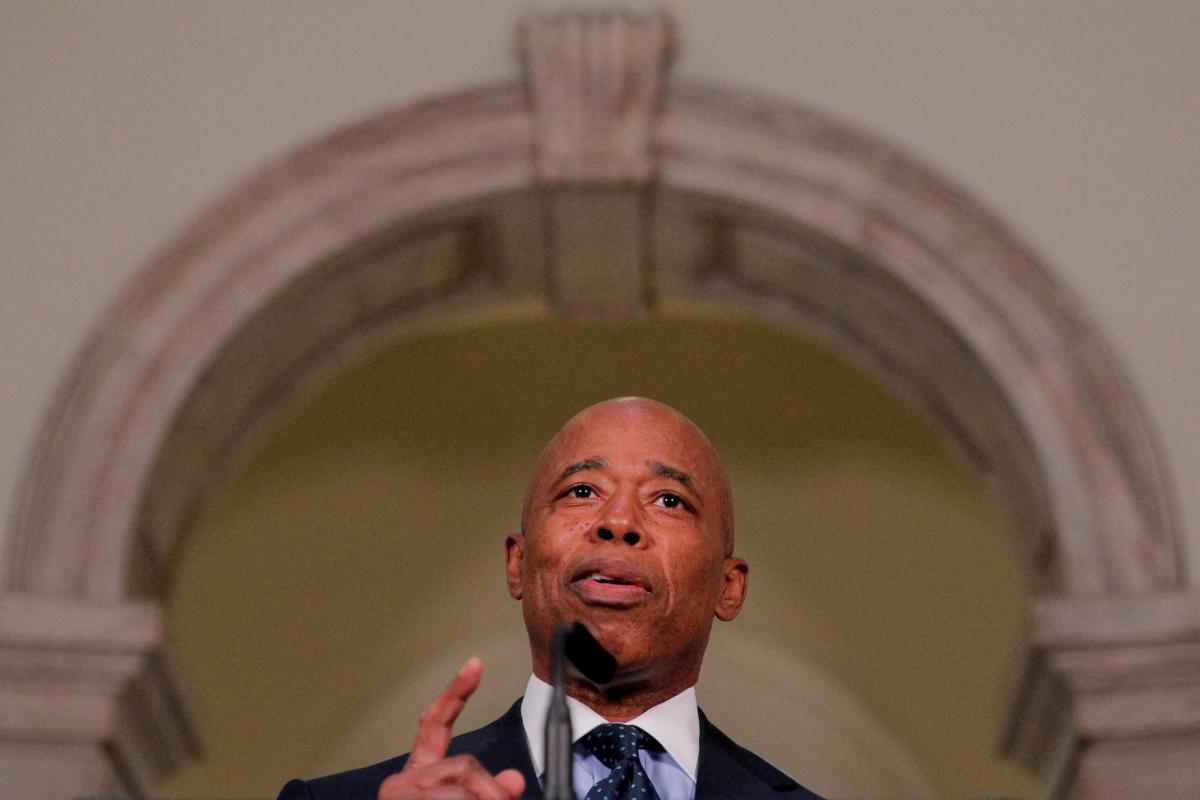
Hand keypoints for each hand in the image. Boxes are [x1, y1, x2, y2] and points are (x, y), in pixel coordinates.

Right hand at [377, 657, 525, 799]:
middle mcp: (402, 779)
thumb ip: (488, 789)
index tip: (475, 664)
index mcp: (420, 774)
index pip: (435, 723)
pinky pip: (455, 798)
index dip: (456, 691)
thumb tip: (514, 781)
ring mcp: (397, 792)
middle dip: (489, 790)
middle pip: (464, 763)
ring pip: (463, 787)